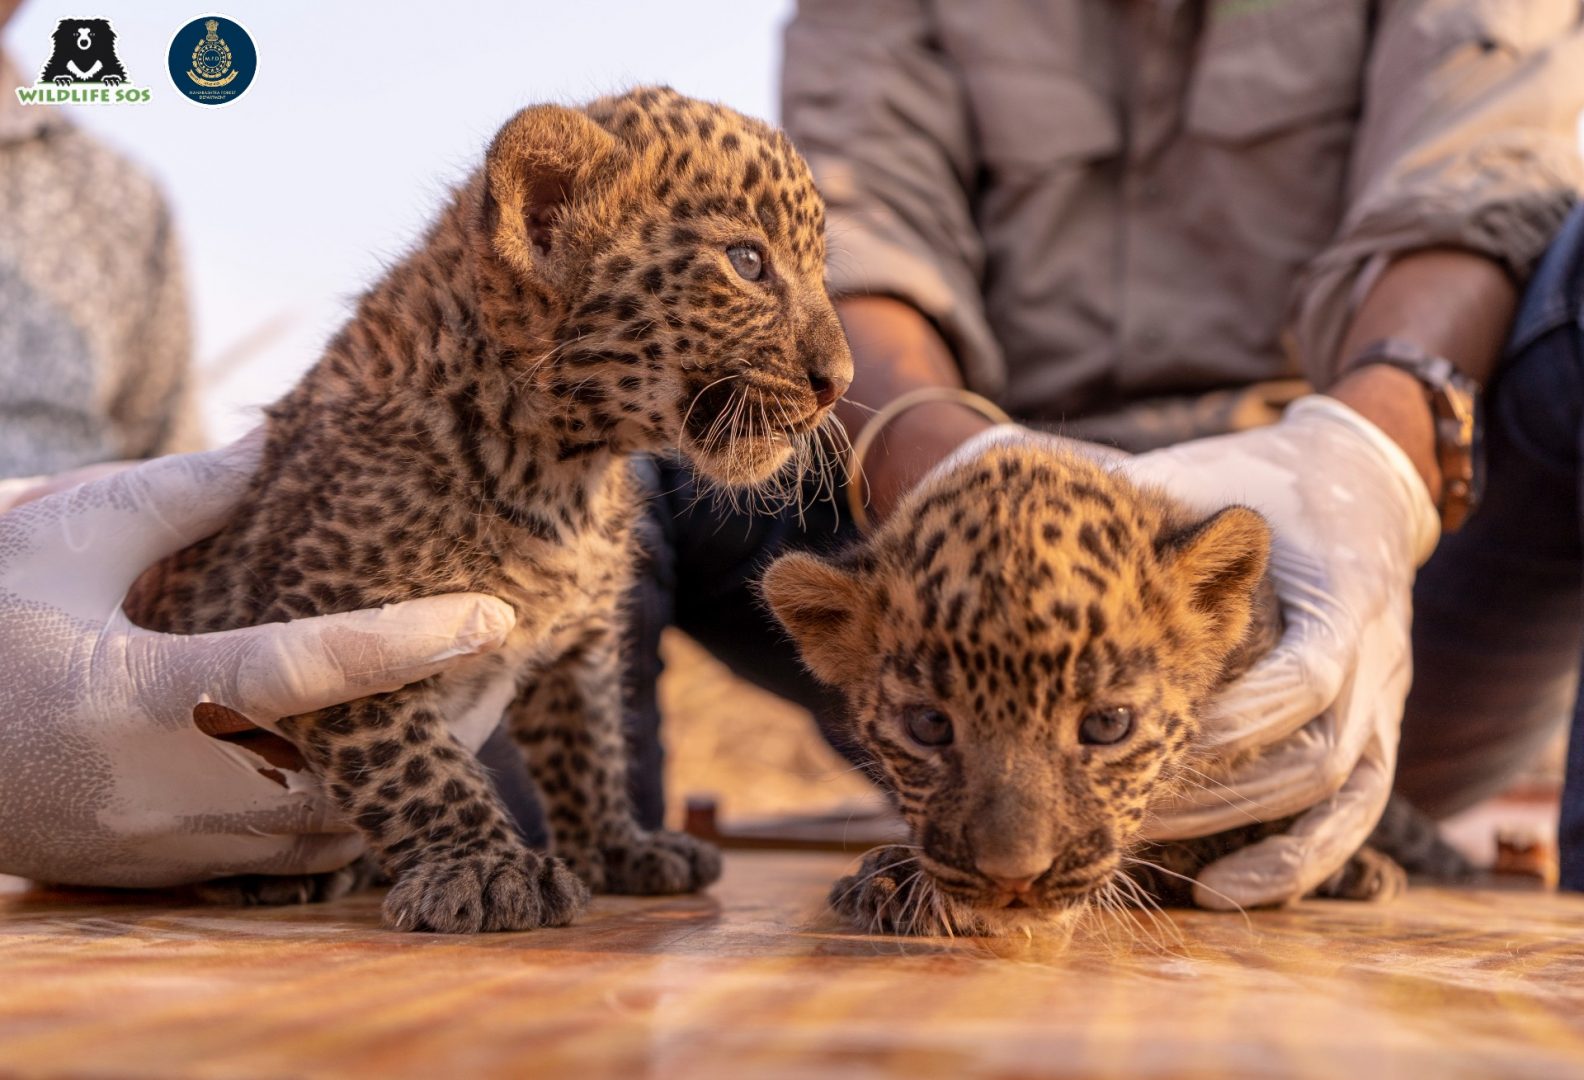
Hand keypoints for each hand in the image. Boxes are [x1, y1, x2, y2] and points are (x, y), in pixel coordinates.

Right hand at [0, 436, 515, 887]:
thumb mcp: (68, 536)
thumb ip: (180, 497)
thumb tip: (276, 443)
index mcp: (133, 695)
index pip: (298, 671)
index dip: (404, 642)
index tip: (490, 613)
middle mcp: (157, 788)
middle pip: (342, 771)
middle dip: (429, 727)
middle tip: (494, 665)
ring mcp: (159, 846)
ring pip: (325, 833)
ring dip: (397, 775)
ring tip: (457, 708)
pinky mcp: (157, 874)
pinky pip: (284, 862)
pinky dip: (343, 818)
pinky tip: (375, 761)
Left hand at [1122, 396, 1438, 907]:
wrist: (1360, 480)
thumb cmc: (1258, 481)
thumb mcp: (1207, 480)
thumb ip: (1144, 507)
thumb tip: (1043, 515)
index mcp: (1342, 592)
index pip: (1307, 675)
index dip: (1238, 717)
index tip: (1156, 735)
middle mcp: (1376, 656)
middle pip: (1313, 754)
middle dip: (1219, 790)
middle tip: (1127, 813)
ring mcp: (1384, 700)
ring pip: (1337, 798)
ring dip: (1251, 836)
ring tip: (1163, 860)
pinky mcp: (1379, 733)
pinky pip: (1351, 818)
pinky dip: (1295, 864)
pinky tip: (1223, 892)